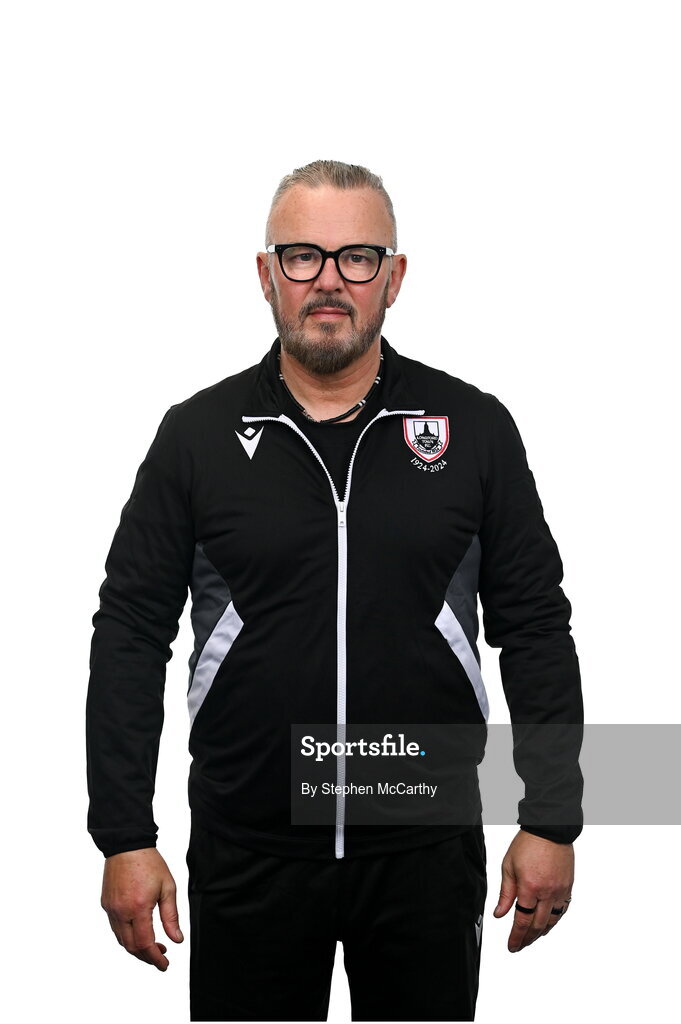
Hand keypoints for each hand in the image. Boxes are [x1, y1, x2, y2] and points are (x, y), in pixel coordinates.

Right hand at [100, 847, 183, 970]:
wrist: (127, 845)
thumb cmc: (149, 863)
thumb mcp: (168, 887)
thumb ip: (171, 916)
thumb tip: (176, 939)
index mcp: (138, 908)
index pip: (145, 944)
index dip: (155, 959)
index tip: (164, 965)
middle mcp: (121, 912)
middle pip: (131, 947)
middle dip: (146, 957)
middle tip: (161, 957)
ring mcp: (111, 909)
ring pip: (121, 940)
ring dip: (136, 948)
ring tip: (153, 945)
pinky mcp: (106, 904)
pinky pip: (115, 928)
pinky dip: (126, 936)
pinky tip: (138, 931)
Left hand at [492, 829, 573, 952]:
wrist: (550, 830)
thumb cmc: (528, 844)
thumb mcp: (509, 866)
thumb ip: (505, 893)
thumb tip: (500, 913)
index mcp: (529, 887)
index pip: (522, 921)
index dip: (516, 937)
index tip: (512, 946)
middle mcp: (547, 893)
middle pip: (537, 925)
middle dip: (528, 939)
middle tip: (520, 946)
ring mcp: (559, 891)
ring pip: (552, 921)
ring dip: (542, 933)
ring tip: (533, 938)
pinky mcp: (568, 887)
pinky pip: (563, 910)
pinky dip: (555, 920)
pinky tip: (549, 924)